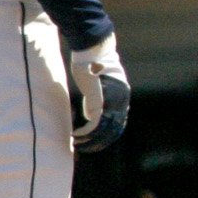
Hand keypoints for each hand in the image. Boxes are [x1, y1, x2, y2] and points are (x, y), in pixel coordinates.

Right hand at [69, 35, 129, 152]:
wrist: (93, 48)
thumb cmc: (92, 62)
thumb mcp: (97, 84)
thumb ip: (97, 98)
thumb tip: (91, 112)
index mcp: (122, 95)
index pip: (119, 122)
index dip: (107, 134)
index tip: (94, 142)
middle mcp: (121, 100)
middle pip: (114, 129)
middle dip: (99, 142)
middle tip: (85, 148)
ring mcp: (113, 101)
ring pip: (104, 130)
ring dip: (90, 140)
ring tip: (77, 144)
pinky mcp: (100, 100)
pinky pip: (94, 124)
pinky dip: (84, 133)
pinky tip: (75, 135)